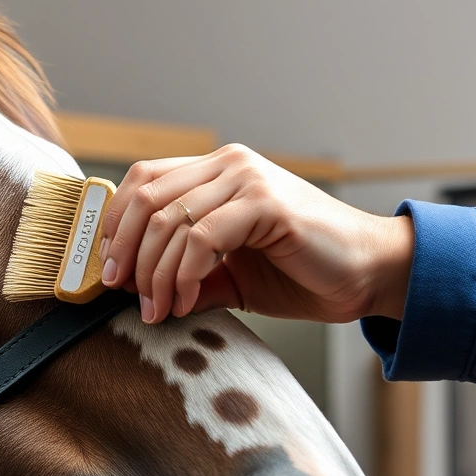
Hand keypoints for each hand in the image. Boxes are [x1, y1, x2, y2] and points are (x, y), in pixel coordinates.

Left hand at [98, 144, 412, 324]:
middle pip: (147, 199)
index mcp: (216, 172)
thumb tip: (134, 290)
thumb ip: (185, 275)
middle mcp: (229, 165)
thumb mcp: (227, 276)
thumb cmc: (301, 273)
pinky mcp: (266, 203)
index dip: (115, 225)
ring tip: (156, 310)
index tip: (108, 270)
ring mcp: (248, 179)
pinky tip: (182, 302)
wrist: (367, 275)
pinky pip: (202, 237)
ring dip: (153, 273)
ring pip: (169, 220)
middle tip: (122, 294)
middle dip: (125, 253)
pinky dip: (183, 275)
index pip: (143, 181)